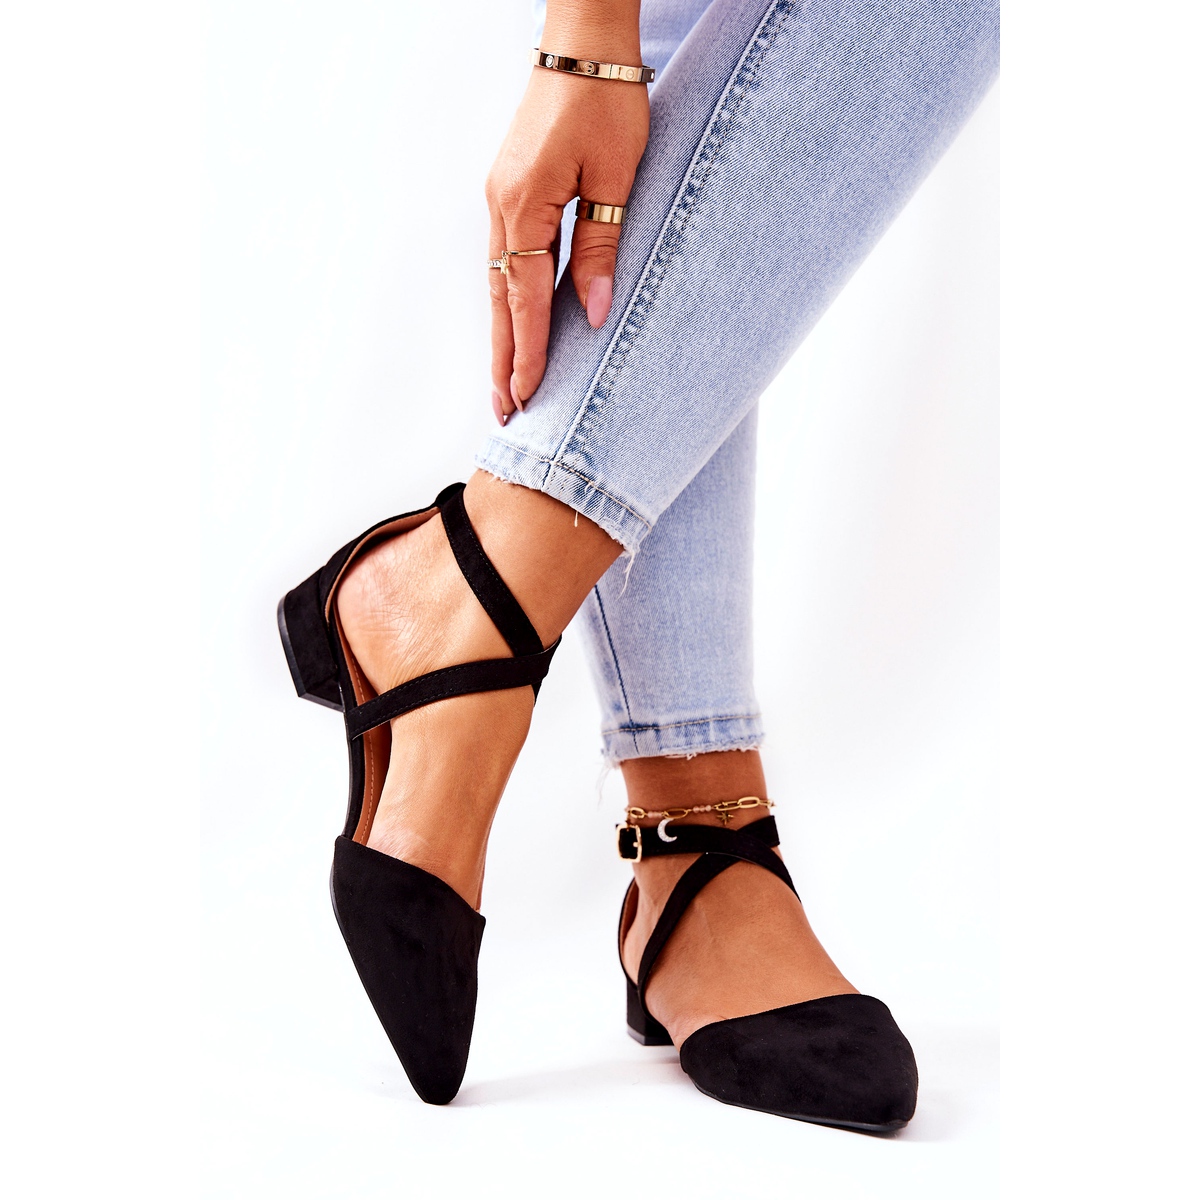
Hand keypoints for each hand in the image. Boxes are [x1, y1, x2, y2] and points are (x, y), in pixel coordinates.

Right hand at [486, 61, 649, 422]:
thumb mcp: (615, 178)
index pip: (526, 297)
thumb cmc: (606, 102)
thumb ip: (600, 247)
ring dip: (503, 337)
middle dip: (504, 360)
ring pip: (497, 284)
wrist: (582, 46)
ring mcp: (499, 199)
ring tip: (506, 385)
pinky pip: (503, 260)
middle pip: (499, 301)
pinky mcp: (508, 192)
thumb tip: (594, 313)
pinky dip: (508, 302)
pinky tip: (514, 327)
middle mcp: (501, 206)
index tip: (529, 397)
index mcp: (525, 204)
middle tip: (504, 413)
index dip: (530, 351)